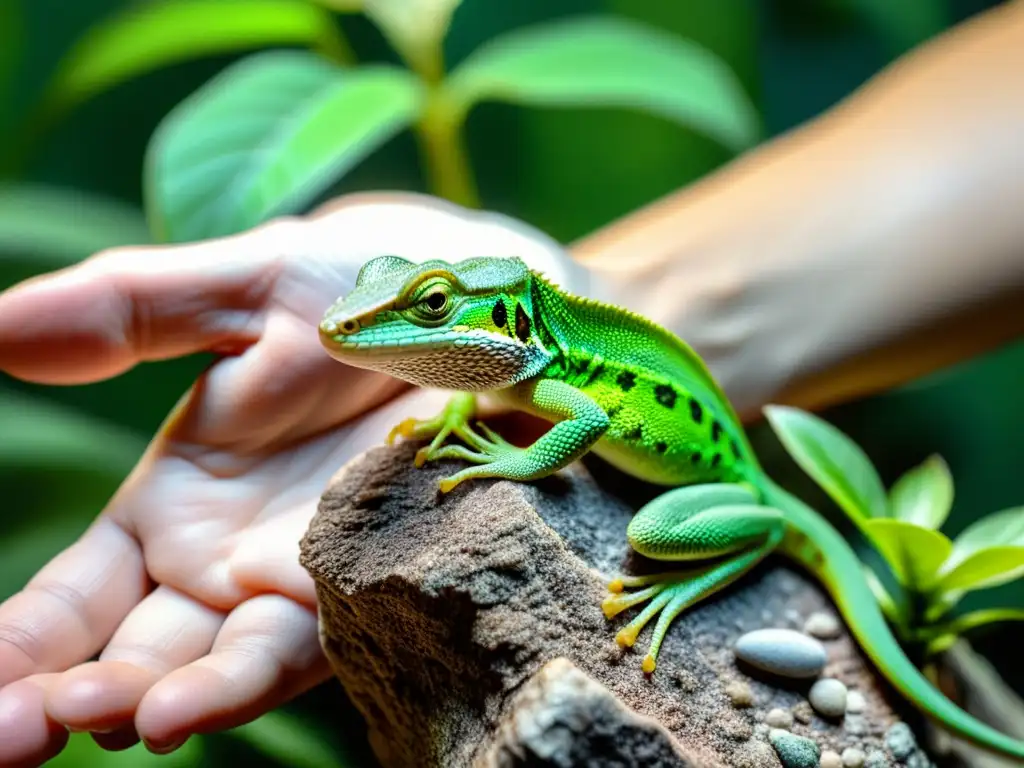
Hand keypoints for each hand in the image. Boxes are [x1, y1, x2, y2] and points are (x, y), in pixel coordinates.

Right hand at [0, 192, 577, 764]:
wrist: (497, 298)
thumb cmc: (371, 285)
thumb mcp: (245, 286)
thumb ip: (132, 310)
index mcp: (176, 505)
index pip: (71, 601)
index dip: (15, 647)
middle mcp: (229, 563)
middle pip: (126, 656)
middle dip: (62, 698)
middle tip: (12, 734)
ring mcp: (306, 578)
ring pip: (210, 666)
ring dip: (149, 701)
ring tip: (100, 718)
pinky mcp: (379, 580)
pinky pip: (308, 642)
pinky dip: (243, 678)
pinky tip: (187, 705)